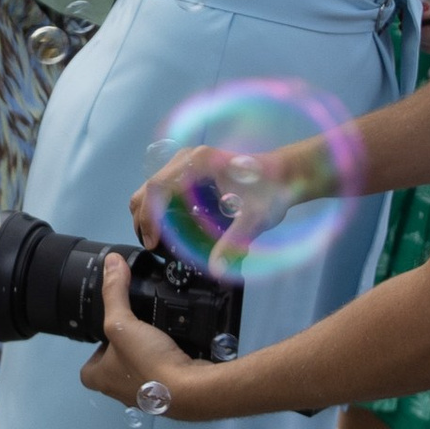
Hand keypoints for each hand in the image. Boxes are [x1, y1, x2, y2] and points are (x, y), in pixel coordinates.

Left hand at [78, 251, 215, 415]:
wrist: (192, 388)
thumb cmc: (148, 362)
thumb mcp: (123, 322)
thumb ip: (115, 293)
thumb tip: (111, 262)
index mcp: (100, 379)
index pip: (89, 366)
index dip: (96, 349)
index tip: (109, 332)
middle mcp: (120, 391)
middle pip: (117, 366)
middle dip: (126, 348)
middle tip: (137, 327)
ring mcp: (147, 395)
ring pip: (142, 369)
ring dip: (148, 353)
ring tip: (156, 332)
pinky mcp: (170, 393)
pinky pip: (165, 371)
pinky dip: (169, 358)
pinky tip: (177, 343)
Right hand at [130, 141, 301, 273]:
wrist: (286, 175)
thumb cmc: (271, 191)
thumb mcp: (254, 218)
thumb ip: (234, 243)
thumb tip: (217, 271)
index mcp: (199, 163)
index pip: (158, 188)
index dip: (148, 217)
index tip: (152, 242)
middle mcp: (188, 157)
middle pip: (150, 186)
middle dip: (143, 218)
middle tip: (151, 245)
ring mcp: (188, 161)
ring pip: (153, 186)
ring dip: (149, 212)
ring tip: (157, 238)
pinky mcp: (191, 168)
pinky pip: (164, 186)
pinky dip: (159, 206)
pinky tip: (168, 225)